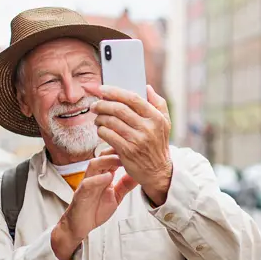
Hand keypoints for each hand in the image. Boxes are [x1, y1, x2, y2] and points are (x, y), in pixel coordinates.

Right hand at [52, 155, 138, 259]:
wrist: (80, 226)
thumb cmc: (95, 210)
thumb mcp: (116, 197)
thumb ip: (125, 186)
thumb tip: (138, 176)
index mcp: (102, 176)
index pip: (111, 159)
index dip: (121, 153)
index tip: (134, 149)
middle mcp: (94, 177)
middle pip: (102, 157)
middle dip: (114, 152)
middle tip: (128, 149)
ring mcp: (87, 184)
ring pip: (93, 165)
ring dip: (106, 161)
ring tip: (119, 160)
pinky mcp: (81, 194)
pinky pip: (87, 183)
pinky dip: (97, 179)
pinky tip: (107, 177)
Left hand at [90, 84, 172, 204]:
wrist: (158, 171)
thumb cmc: (159, 144)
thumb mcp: (165, 123)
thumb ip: (158, 103)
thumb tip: (147, 87)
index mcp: (156, 117)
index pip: (133, 98)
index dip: (115, 92)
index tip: (103, 89)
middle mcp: (147, 128)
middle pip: (119, 109)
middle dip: (103, 104)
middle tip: (95, 104)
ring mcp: (137, 140)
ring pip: (111, 122)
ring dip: (100, 117)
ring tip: (97, 117)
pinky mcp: (127, 151)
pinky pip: (108, 135)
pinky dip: (101, 130)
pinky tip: (100, 130)